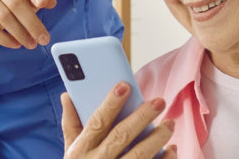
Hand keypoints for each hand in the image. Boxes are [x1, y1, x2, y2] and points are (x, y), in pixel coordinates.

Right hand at [61, 83, 176, 158]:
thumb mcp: (71, 151)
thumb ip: (71, 124)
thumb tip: (67, 95)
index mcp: (81, 151)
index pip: (97, 123)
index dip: (110, 104)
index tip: (124, 87)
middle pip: (121, 137)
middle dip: (141, 118)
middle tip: (158, 102)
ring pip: (139, 155)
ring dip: (157, 138)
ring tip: (169, 124)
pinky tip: (171, 149)